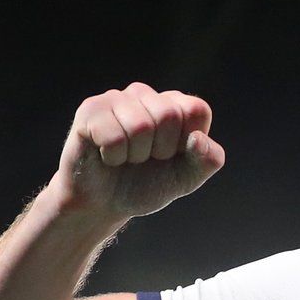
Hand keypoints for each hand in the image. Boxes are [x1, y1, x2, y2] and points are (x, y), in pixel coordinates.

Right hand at [51, 82, 225, 219]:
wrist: (104, 204)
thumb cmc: (146, 185)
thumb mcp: (187, 178)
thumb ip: (208, 159)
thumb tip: (198, 138)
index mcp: (174, 105)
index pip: (196, 110)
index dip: (185, 142)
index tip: (171, 156)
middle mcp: (145, 95)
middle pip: (168, 114)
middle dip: (160, 150)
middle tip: (144, 159)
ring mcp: (116, 99)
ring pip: (140, 126)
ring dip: (134, 155)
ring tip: (125, 158)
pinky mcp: (90, 109)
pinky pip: (113, 135)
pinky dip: (112, 157)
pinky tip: (106, 156)